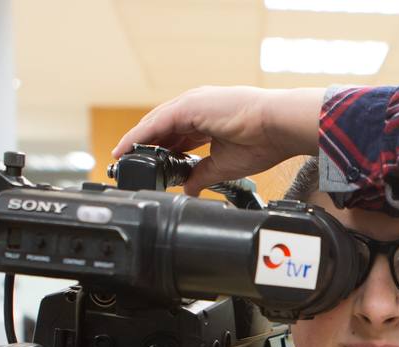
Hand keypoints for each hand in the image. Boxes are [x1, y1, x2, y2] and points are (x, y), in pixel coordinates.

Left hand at [112, 86, 326, 196]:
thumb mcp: (223, 165)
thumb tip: (189, 190)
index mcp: (208, 120)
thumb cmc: (263, 141)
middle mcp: (197, 108)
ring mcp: (191, 104)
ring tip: (120, 159)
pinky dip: (139, 137)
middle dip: (144, 146)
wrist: (278, 126)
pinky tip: (127, 149)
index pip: (176, 135)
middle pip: (161, 128)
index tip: (150, 167)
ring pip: (154, 124)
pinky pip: (155, 123)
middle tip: (127, 165)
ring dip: (136, 142)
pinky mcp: (187, 106)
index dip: (160, 151)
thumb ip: (202, 175)